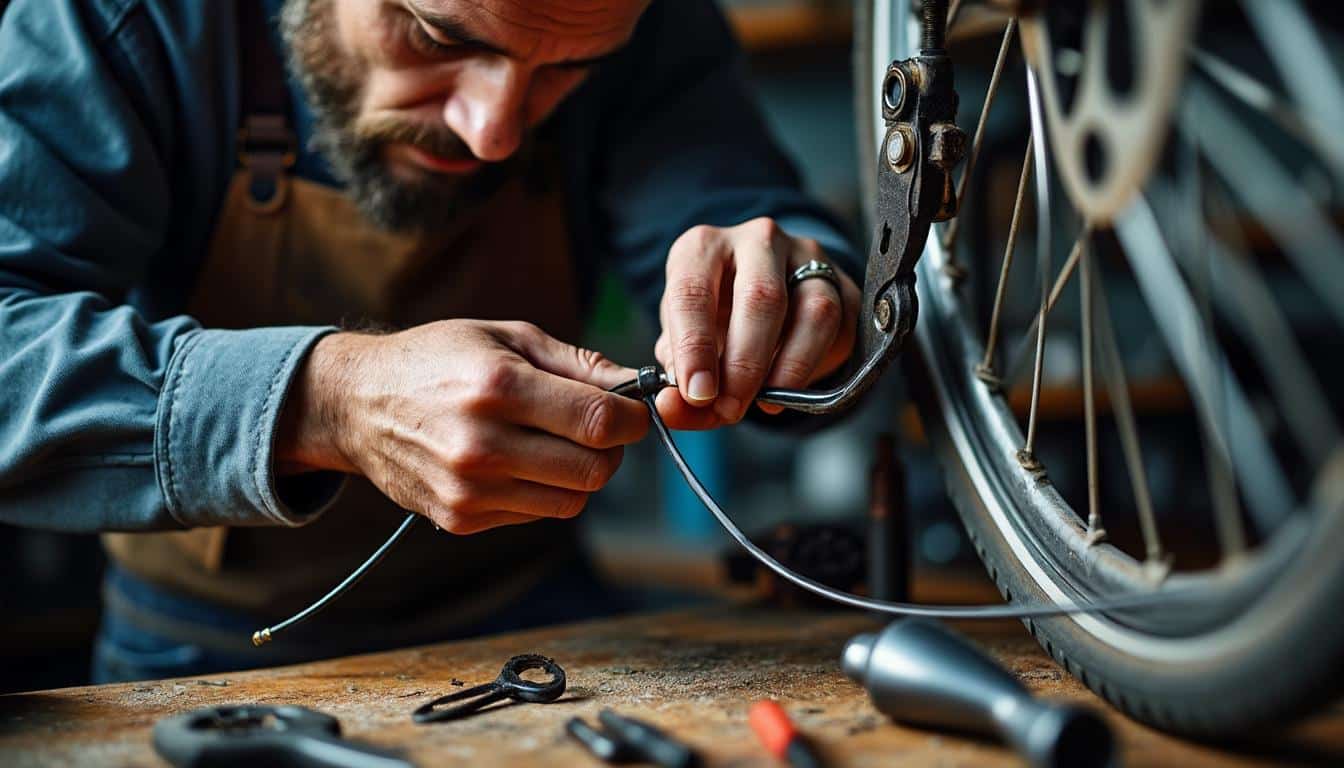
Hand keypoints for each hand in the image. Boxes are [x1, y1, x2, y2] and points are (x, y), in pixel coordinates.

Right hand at [277, 320, 648, 533]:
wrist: (358, 404)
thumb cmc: (440, 359)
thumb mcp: (507, 337)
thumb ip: (576, 363)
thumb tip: (634, 385)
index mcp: (498, 387)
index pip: (598, 422)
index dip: (632, 419)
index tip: (631, 410)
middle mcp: (482, 444)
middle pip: (593, 470)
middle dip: (611, 449)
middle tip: (597, 428)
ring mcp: (469, 488)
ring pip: (571, 500)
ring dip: (579, 474)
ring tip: (556, 443)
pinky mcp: (460, 518)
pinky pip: (535, 513)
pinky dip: (542, 490)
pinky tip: (518, 461)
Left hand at [653, 217, 859, 428]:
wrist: (763, 304)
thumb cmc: (714, 320)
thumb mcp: (685, 345)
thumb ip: (679, 376)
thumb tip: (675, 408)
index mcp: (704, 247)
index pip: (693, 290)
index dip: (694, 347)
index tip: (697, 394)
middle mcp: (756, 241)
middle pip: (760, 297)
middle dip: (744, 363)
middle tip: (731, 408)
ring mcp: (807, 257)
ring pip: (812, 310)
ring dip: (787, 367)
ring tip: (766, 403)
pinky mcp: (842, 284)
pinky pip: (838, 328)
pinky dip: (812, 366)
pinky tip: (789, 390)